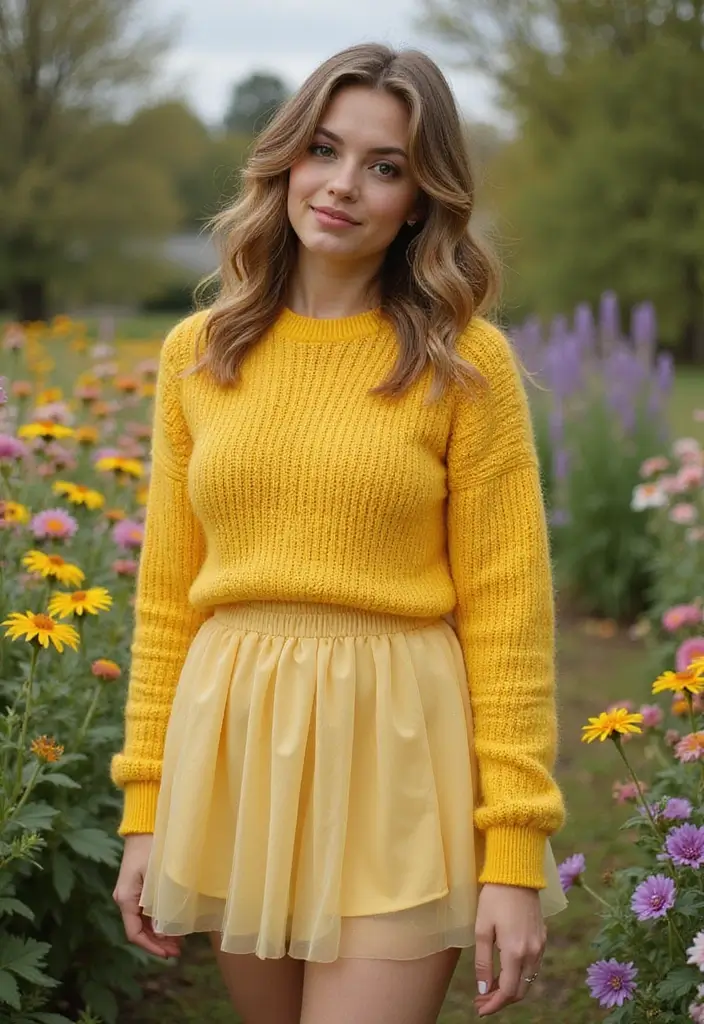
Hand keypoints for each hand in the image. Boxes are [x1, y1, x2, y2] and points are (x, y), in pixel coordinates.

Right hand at [113, 833, 180, 958]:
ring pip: (143, 921)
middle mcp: (124, 898)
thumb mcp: (157, 877)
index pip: (134, 933)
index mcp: (125, 898)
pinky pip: (146, 911)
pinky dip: (158, 920)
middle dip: (157, 942)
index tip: (168, 954)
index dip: (151, 947)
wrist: (145, 825)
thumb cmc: (152, 847)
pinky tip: (172, 923)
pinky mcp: (138, 886)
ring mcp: (130, 893)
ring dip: (159, 933)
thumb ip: (159, 905)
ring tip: (178, 942)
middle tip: (178, 951)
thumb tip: (163, 932)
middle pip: (139, 930)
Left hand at [473, 883, 545, 1016]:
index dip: (494, 1004)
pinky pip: (533, 966)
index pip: (508, 991)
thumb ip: (482, 961)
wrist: (517, 873)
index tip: (480, 1009)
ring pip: (528, 979)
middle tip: (481, 999)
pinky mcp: (542, 937)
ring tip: (490, 987)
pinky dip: (519, 975)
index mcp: (516, 951)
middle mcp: (532, 952)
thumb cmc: (494, 897)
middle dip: (501, 999)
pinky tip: (504, 970)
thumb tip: (483, 988)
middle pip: (520, 990)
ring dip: (510, 988)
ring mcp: (540, 945)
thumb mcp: (482, 928)